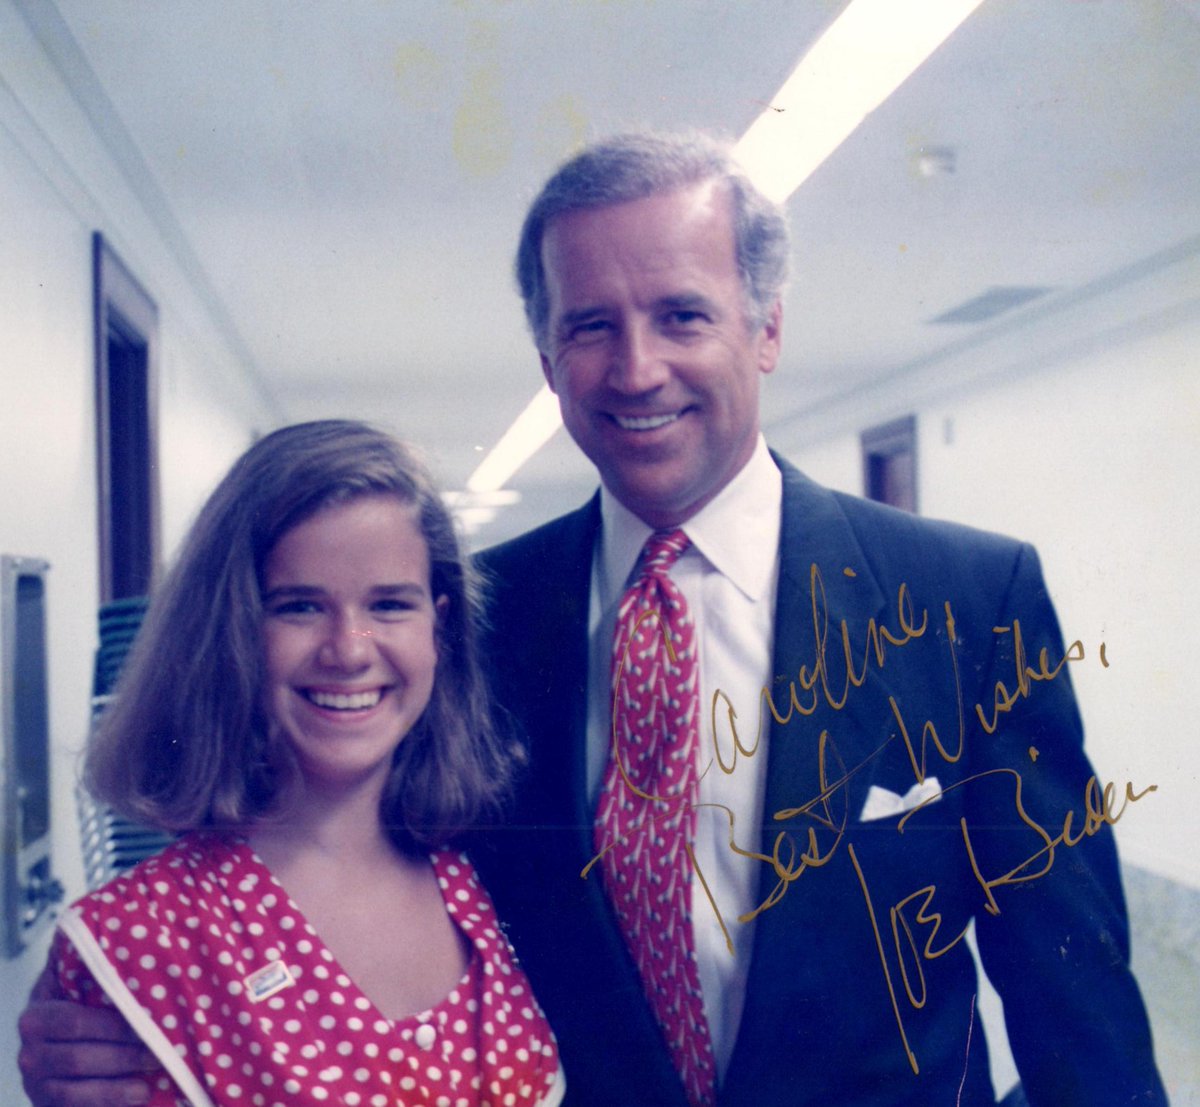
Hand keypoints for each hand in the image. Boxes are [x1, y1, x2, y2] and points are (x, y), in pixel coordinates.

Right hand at [18, 962, 156, 1106]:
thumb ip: (96, 966)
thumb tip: (119, 926)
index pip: (74, 1021)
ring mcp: (35, 1083)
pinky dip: (111, 1101)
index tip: (150, 1020)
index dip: (114, 1024)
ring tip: (155, 1072)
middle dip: (126, 1053)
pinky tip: (141, 1093)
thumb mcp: (82, 986)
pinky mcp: (46, 1106)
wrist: (61, 1052)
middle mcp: (29, 1051)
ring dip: (120, 1082)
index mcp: (37, 1015)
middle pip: (79, 1056)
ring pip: (78, 1087)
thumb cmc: (87, 1009)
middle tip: (163, 1048)